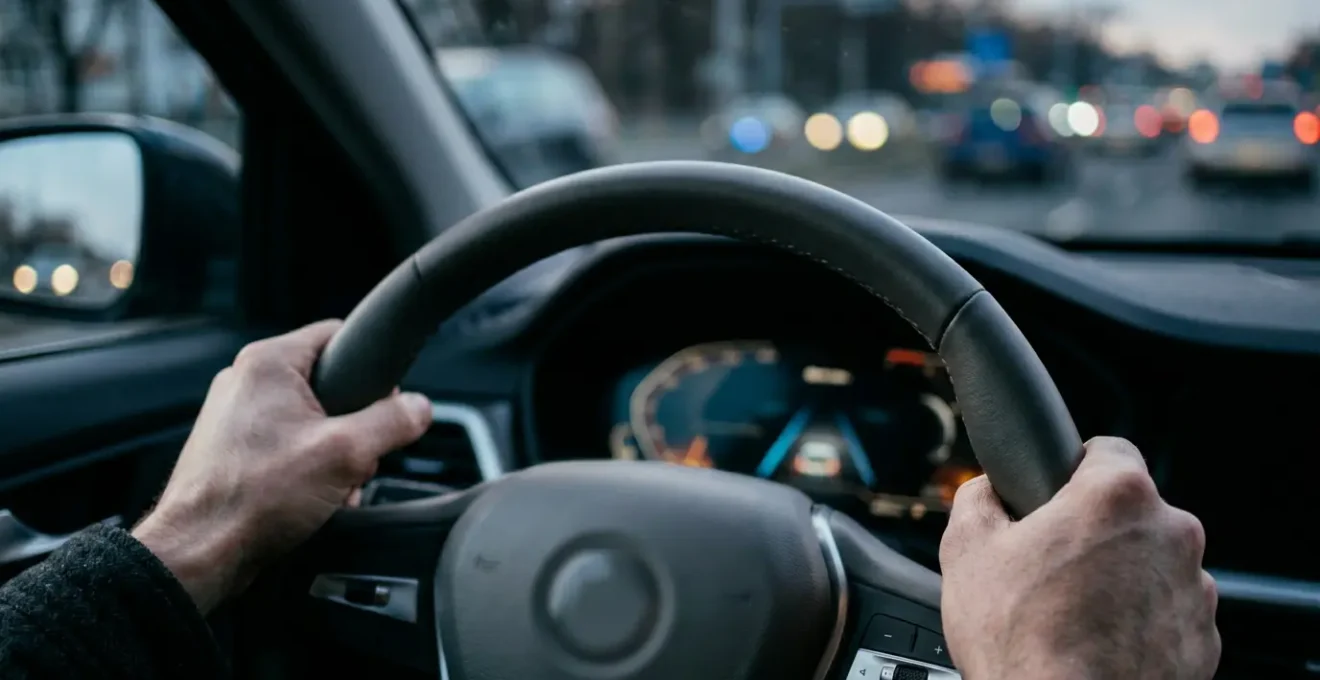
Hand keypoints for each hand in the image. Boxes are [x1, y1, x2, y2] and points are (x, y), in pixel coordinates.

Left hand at [132, 320, 432, 613]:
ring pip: (311, 420)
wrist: (200, 553)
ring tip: (331, 485)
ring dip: (334, 453)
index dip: (373, 367)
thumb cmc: (255, 498)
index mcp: (268, 363)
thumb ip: (392, 422)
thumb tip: (419, 408)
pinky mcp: (233, 450)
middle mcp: (246, 381)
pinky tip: (313, 498)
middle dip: (355, 424)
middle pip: (329, 383)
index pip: (338, 335)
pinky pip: (288, 445)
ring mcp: (235, 416)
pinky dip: (308, 468)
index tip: (387, 401)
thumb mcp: (347, 454)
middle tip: (357, 456)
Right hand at [939, 437, 1219, 679]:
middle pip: (1129, 512)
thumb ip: (978, 497)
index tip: (1050, 496)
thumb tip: (987, 490)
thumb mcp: (965, 549)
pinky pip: (1165, 613)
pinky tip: (1094, 642)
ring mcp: (1194, 591)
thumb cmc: (1021, 642)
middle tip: (1046, 565)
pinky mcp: (1202, 641)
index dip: (1071, 470)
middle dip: (1092, 531)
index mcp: (1118, 496)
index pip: (1106, 449)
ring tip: (1068, 613)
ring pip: (1149, 564)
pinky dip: (1137, 622)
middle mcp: (1171, 535)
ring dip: (1118, 578)